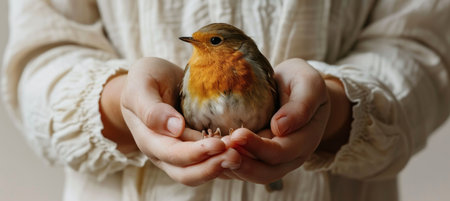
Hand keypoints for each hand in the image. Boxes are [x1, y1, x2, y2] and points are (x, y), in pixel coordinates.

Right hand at [111, 57, 239, 185]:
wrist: (151, 81)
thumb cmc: (144, 80)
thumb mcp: (142, 86)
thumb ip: (151, 108)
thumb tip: (175, 128)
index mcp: (149, 140)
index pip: (173, 155)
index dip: (196, 153)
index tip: (219, 144)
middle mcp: (164, 154)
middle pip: (187, 173)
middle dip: (212, 167)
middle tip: (236, 155)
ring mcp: (180, 154)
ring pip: (200, 172)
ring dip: (220, 167)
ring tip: (241, 155)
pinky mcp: (195, 148)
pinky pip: (209, 161)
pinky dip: (223, 159)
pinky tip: (242, 150)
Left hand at [220, 58, 350, 183]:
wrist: (296, 88)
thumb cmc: (301, 82)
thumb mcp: (308, 84)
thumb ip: (301, 105)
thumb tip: (279, 128)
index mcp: (304, 140)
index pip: (280, 152)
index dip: (259, 147)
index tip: (238, 134)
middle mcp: (289, 157)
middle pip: (265, 172)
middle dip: (241, 165)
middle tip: (218, 149)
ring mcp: (272, 159)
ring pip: (250, 174)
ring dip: (230, 167)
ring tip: (210, 152)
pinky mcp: (256, 156)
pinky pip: (240, 167)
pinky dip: (224, 163)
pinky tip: (208, 152)